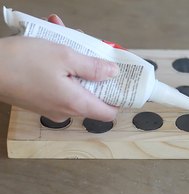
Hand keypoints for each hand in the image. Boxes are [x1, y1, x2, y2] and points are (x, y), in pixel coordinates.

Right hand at [0, 35, 118, 121]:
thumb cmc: (22, 62)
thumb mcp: (65, 57)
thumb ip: (93, 67)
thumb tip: (113, 73)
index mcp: (76, 104)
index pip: (109, 113)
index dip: (119, 98)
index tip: (122, 83)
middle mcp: (65, 110)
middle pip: (93, 96)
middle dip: (96, 72)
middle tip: (94, 52)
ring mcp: (51, 106)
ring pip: (75, 86)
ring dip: (77, 65)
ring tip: (70, 40)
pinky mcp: (40, 100)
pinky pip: (59, 85)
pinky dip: (61, 68)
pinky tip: (53, 45)